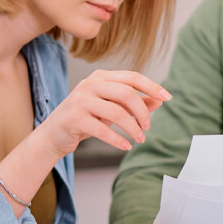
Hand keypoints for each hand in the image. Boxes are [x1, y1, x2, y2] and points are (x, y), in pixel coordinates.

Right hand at [39, 70, 171, 158]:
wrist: (54, 134)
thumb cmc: (86, 119)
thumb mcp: (111, 108)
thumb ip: (134, 103)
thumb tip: (159, 100)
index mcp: (100, 77)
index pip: (132, 77)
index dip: (152, 86)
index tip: (168, 98)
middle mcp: (89, 84)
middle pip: (126, 93)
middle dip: (142, 112)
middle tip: (148, 127)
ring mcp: (80, 100)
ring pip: (117, 112)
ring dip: (133, 128)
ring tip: (139, 139)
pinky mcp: (74, 118)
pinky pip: (102, 130)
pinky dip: (118, 140)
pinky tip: (125, 146)